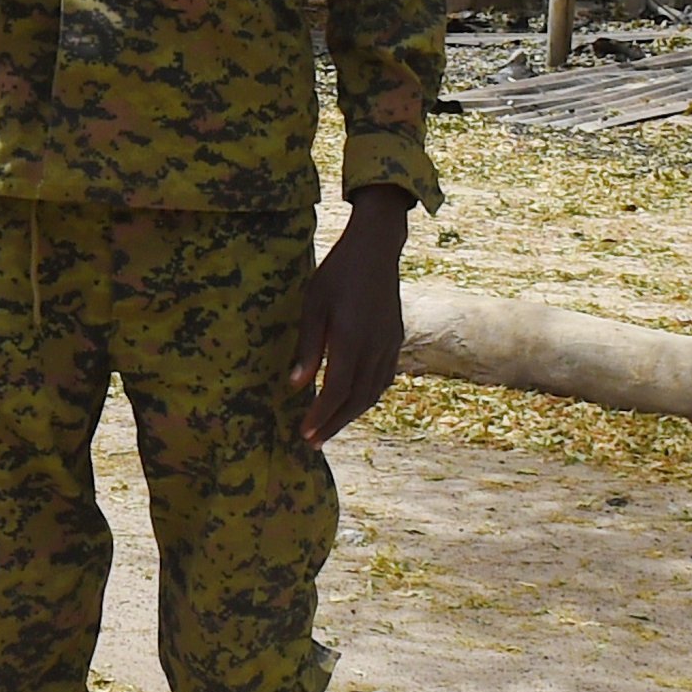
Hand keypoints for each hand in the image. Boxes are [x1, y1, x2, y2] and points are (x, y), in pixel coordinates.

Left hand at [289, 185, 411, 444]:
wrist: (376, 249)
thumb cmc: (338, 273)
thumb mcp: (313, 306)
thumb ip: (308, 347)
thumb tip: (296, 386)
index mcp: (352, 339)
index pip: (337, 390)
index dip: (321, 416)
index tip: (304, 433)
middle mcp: (375, 347)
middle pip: (357, 398)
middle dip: (335, 423)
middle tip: (314, 441)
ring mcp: (390, 344)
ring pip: (374, 391)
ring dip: (352, 414)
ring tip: (331, 426)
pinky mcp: (396, 339)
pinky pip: (385, 378)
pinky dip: (368, 396)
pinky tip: (355, 400)